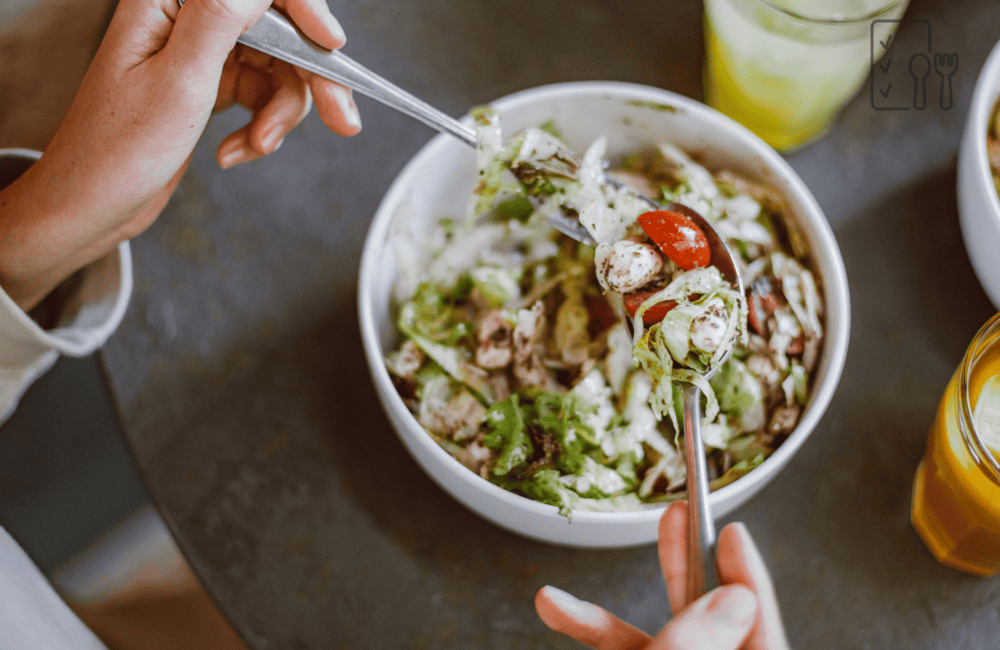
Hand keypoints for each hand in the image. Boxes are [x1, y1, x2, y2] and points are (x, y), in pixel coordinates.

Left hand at [0, 0, 359, 310]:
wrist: (90, 206)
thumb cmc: (116, 150)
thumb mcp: (180, 80)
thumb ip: (222, 17)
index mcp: (170, 1)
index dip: (304, 10)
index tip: (333, 47)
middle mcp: (186, 20)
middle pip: (279, 32)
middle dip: (309, 80)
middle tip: (342, 118)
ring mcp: (199, 54)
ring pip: (277, 70)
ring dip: (279, 115)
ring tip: (257, 147)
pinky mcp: (207, 86)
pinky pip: (260, 97)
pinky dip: (260, 129)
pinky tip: (235, 152)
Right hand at [534, 502, 789, 648]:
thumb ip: (696, 641)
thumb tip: (733, 596)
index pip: (758, 625)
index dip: (745, 574)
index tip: (729, 530)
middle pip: (710, 620)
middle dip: (683, 567)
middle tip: (675, 514)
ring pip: (660, 634)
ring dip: (611, 608)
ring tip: (588, 572)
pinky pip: (629, 649)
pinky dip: (595, 630)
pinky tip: (559, 608)